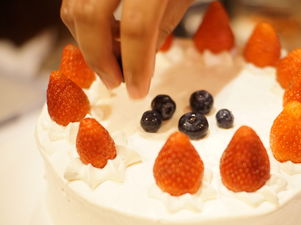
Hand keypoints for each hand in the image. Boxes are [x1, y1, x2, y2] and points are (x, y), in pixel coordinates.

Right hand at [61, 0, 193, 97]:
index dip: (135, 65)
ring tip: (112, 63)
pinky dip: (85, 28)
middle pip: (91, 16)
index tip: (137, 91)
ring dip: (89, 45)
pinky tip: (105, 40)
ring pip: (74, 10)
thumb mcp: (179, 1)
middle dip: (100, 59)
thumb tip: (134, 69)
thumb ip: (155, 33)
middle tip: (115, 82)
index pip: (138, 26)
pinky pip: (73, 2)